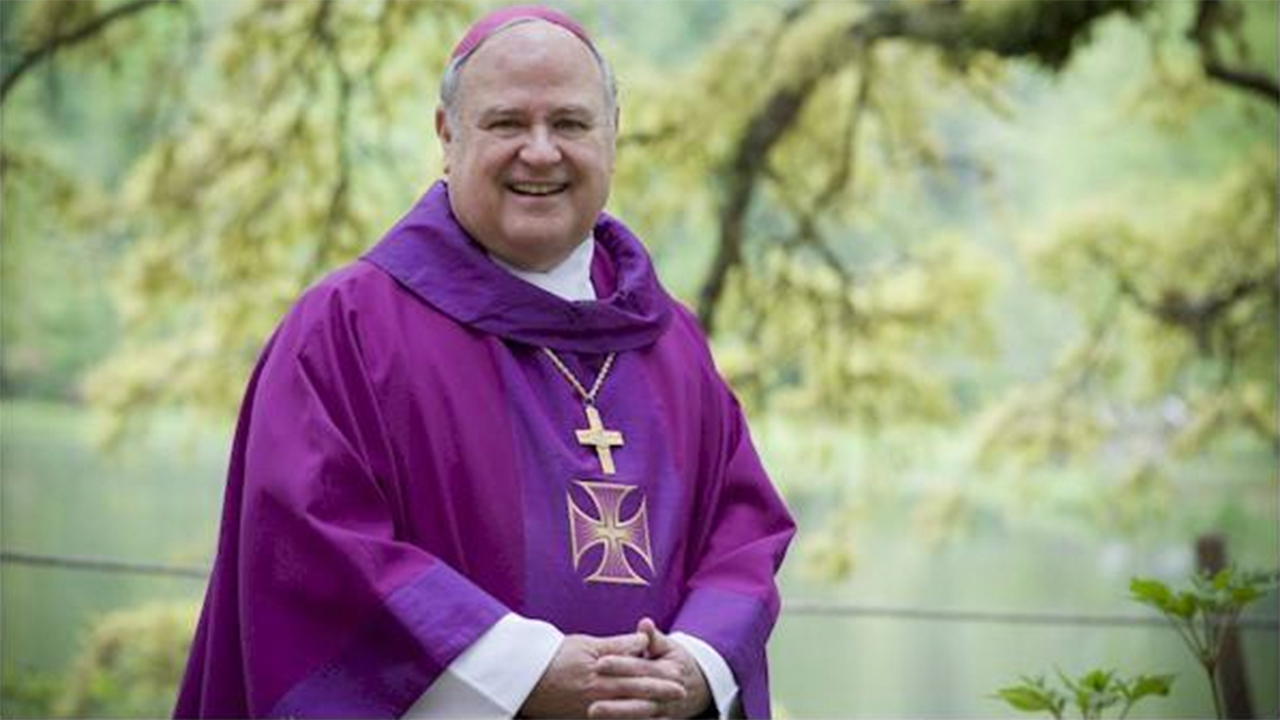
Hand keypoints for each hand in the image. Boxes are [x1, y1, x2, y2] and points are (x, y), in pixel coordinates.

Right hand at [520, 631, 686, 717]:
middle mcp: (597, 694)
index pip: (636, 673)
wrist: (523, 679)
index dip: (659, 675)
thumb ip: (616, 644)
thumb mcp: (586, 644)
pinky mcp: (582, 719)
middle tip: (682, 693)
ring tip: (668, 712)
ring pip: (626, 713)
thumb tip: (641, 640)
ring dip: (648, 712)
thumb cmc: (555, 657)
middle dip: (660, 694)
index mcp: (600, 673)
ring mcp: (590, 710)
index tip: (679, 675)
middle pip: (635, 694)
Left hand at [588, 618, 711, 718]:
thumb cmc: (674, 661)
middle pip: (639, 696)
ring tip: (592, 712)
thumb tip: (645, 623)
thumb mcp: (668, 647)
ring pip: (639, 715)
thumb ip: (653, 637)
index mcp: (669, 671)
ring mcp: (664, 711)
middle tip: (591, 700)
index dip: (620, 665)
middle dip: (615, 699)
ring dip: (617, 715)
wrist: (694, 688)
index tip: (598, 663)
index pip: (641, 667)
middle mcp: (668, 694)